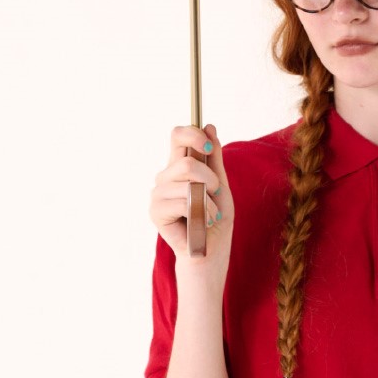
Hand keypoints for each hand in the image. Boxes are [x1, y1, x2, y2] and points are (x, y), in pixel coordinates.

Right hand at [151, 124, 234, 275]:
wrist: (211, 250)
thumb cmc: (215, 219)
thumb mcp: (221, 184)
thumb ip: (214, 158)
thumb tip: (209, 126)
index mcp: (179, 166)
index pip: (177, 135)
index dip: (192, 134)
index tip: (208, 145)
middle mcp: (165, 177)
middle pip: (185, 161)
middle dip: (209, 177)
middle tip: (216, 192)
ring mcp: (158, 193)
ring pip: (187, 182)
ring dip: (208, 200)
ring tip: (211, 215)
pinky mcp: (156, 211)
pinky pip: (183, 201)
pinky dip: (201, 212)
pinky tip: (203, 223)